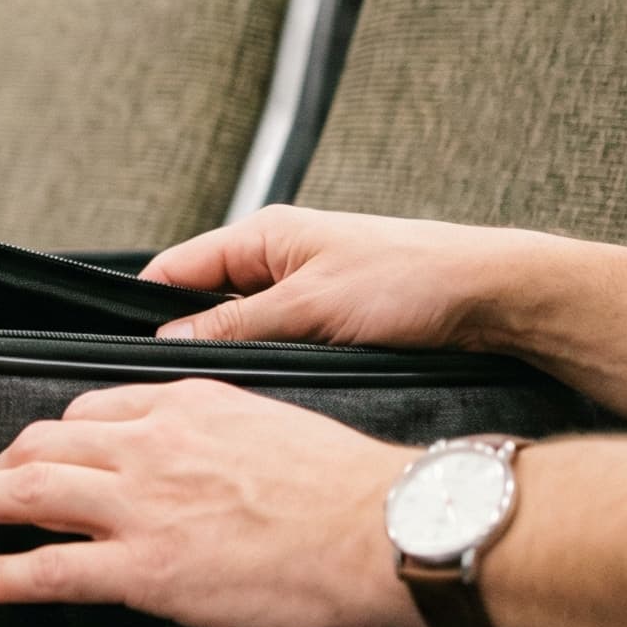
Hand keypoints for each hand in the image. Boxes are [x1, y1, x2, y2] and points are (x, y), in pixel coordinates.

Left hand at [0, 379, 422, 626]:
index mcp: (189, 404)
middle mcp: (152, 445)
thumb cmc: (356, 493)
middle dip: (1, 463)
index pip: (96, 408)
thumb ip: (223, 441)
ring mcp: (141, 506)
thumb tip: (204, 472)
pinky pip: (45, 569)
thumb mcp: (276, 430)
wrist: (390, 531)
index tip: (43, 453)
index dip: (58, 435)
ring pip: (28, 491)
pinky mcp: (143, 567)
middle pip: (46, 441)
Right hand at [143, 204, 560, 349]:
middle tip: (178, 385)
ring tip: (227, 390)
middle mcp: (276, 259)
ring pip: (238, 330)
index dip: (145, 309)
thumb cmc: (414, 279)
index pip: (174, 269)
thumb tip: (170, 339)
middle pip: (201, 303)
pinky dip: (268, 365)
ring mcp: (301, 291)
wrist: (495, 296)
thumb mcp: (310, 305)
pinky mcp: (327, 322)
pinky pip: (274, 345)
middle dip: (188, 341)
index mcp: (263, 235)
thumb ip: (234, 324)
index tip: (130, 356)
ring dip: (234, 357)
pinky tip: (271, 390)